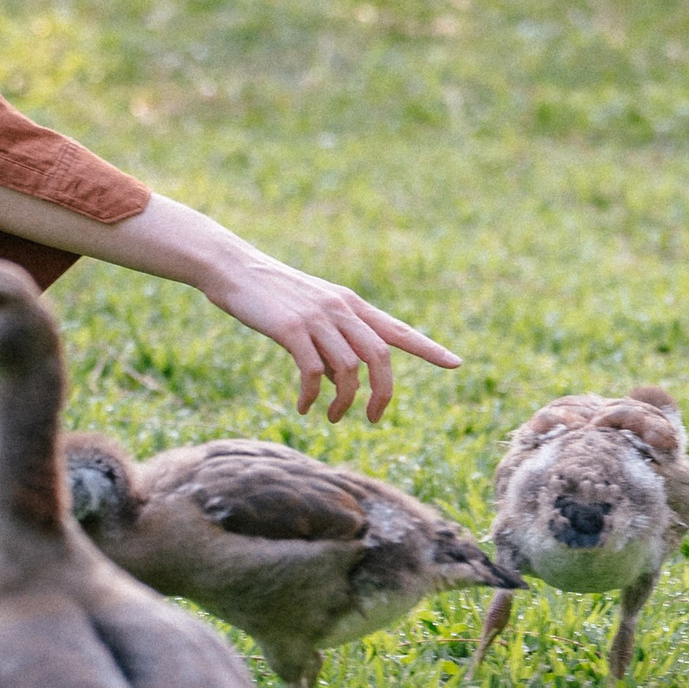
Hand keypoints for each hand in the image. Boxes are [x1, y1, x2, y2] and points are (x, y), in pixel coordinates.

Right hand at [196, 251, 459, 422]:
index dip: (428, 348)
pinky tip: (304, 407)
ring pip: (349, 369)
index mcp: (350, 304)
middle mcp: (340, 309)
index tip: (455, 363)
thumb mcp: (312, 309)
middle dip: (383, 393)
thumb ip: (335, 335)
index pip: (398, 329)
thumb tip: (347, 375)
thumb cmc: (271, 293)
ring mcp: (317, 318)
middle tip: (375, 419)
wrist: (233, 269)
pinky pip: (314, 372)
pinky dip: (313, 396)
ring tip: (332, 417)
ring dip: (344, 401)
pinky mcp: (291, 330)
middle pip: (380, 357)